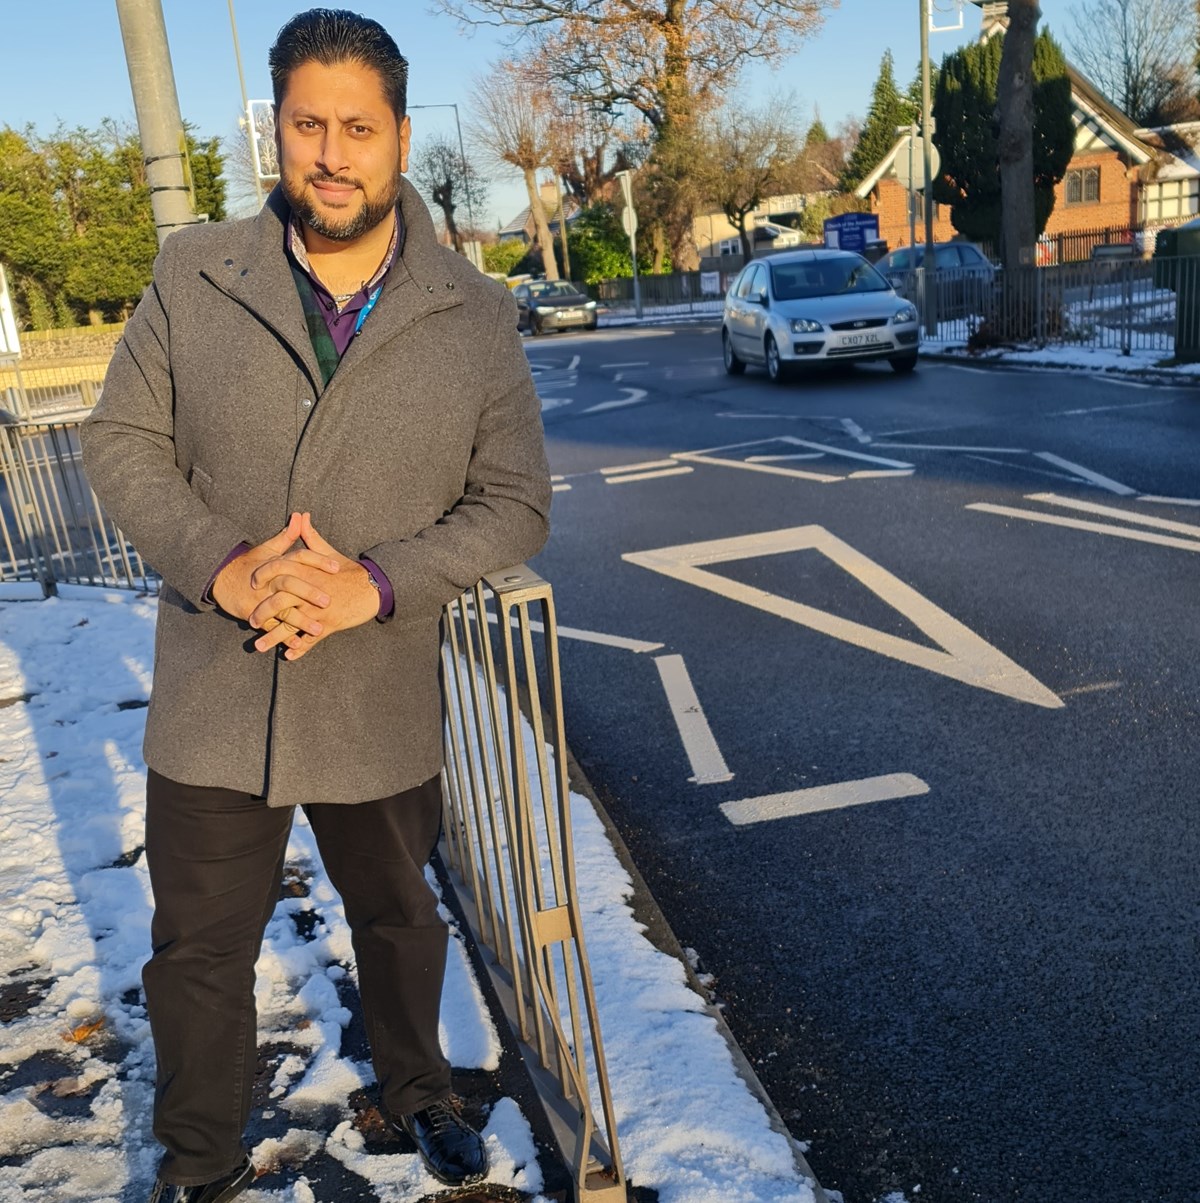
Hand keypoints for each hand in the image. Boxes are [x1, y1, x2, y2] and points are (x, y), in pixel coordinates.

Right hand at [212, 513, 340, 647]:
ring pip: (282, 610)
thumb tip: (301, 516)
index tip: (336, 566)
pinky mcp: (254, 615)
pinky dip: (284, 637)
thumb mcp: (267, 549)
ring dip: (300, 621)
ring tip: (319, 630)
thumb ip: (287, 535)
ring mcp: (260, 599)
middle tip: (328, 601)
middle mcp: (267, 581)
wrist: (220, 579)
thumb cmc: (250, 563)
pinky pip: (271, 627)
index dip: (317, 560)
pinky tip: (299, 645)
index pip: (298, 558)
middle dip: (308, 593)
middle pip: (289, 584)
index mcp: (274, 562)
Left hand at [250, 512, 379, 659]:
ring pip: (291, 625)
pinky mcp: (329, 625)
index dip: (263, 575)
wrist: (374, 588)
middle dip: (262, 613)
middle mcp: (311, 591)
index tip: (252, 584)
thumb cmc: (350, 571)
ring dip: (274, 637)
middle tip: (251, 621)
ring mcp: (319, 610)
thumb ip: (310, 536)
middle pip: (279, 602)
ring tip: (259, 646)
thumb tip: (301, 515)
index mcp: (309, 571)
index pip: (279, 570)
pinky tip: (288, 656)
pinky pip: (311, 640)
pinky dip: (299, 649)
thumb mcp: (329, 553)